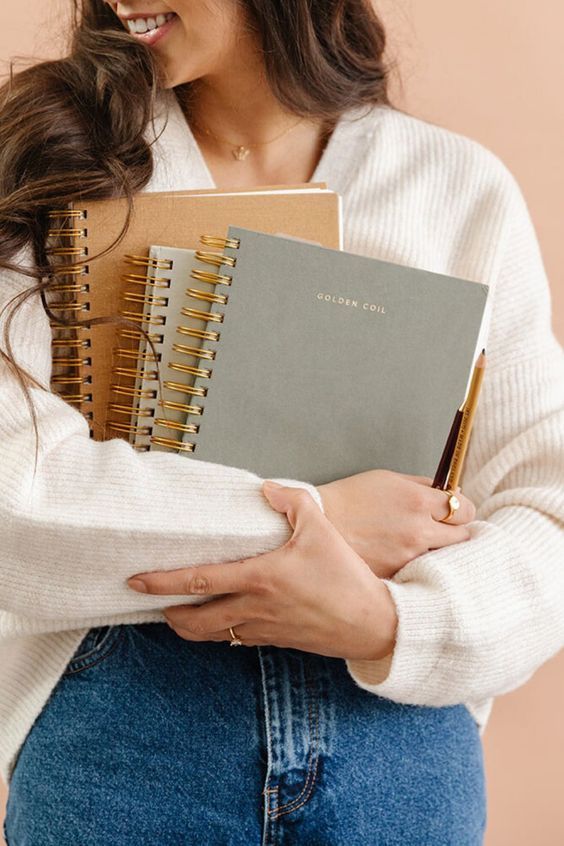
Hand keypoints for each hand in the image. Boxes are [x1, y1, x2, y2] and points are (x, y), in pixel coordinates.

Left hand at [127, 482, 397, 661]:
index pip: (199, 581)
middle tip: (153, 604)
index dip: (163, 582)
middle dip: (168, 614)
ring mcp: (264, 629)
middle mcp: (254, 608)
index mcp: (260, 578)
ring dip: (190, 627)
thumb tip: (266, 489)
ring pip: (212, 635)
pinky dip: (219, 631)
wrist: (373, 624)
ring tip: (179, 613)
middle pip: (195, 621)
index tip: (137, 580)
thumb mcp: (321, 529)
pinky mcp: (276, 641)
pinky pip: (236, 639)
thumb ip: (292, 502)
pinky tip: (221, 619)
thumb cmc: (346, 577)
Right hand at [316, 469, 475, 579]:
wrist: (316, 525)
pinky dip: (416, 566)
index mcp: (419, 502)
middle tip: (439, 529)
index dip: (461, 509)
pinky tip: (402, 558)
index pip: (466, 509)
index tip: (454, 510)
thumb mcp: (388, 479)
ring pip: (443, 557)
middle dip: (454, 531)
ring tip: (416, 544)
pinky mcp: (396, 576)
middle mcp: (419, 532)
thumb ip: (423, 486)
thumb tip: (451, 492)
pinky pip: (419, 572)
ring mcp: (408, 557)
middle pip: (463, 537)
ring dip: (436, 551)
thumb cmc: (349, 499)